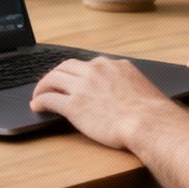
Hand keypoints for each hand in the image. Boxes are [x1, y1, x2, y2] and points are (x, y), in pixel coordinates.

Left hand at [29, 56, 177, 150]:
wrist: (150, 123)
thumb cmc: (151, 113)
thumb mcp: (140, 87)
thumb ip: (127, 84)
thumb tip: (125, 93)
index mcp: (113, 65)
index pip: (87, 64)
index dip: (75, 72)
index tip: (71, 78)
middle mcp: (96, 70)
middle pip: (66, 66)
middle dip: (55, 75)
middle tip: (49, 84)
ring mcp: (83, 87)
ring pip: (53, 78)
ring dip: (42, 86)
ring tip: (37, 95)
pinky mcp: (74, 105)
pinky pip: (49, 98)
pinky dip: (39, 100)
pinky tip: (36, 106)